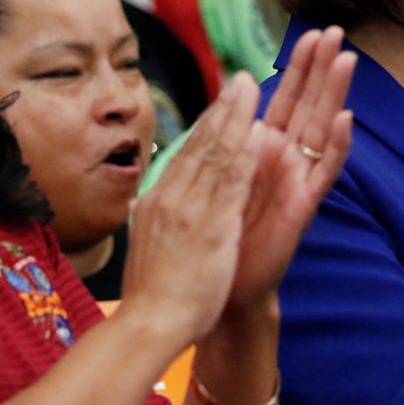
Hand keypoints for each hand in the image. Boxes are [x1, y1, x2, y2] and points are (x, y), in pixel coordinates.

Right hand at [119, 73, 261, 345]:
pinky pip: (230, 183)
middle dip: (222, 108)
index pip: (186, 154)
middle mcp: (171, 197)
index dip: (206, 124)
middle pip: (200, 144)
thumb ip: (153, 218)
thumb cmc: (152, 294)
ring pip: (215, 153)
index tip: (221, 101)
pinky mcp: (210, 225)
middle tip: (239, 79)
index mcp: (158, 201)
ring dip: (235, 118)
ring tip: (250, 88)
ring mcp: (189, 209)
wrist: (146, 326)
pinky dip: (244, 155)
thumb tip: (145, 201)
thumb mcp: (148, 243)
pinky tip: (258, 133)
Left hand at [228, 27, 357, 307]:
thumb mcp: (211, 178)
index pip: (284, 97)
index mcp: (261, 148)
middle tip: (335, 30)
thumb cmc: (212, 237)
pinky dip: (336, 146)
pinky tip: (345, 119)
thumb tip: (229, 98)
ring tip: (347, 59)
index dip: (296, 67)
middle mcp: (284, 159)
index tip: (308, 32)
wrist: (213, 290)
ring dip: (334, 93)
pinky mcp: (302, 205)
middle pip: (307, 102)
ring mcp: (296, 180)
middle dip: (320, 67)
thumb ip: (224, 141)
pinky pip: (323, 171)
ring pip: (321, 127)